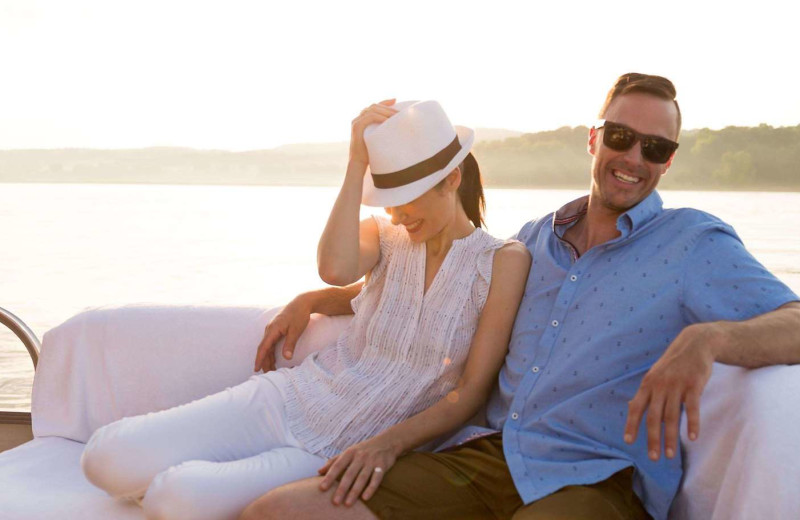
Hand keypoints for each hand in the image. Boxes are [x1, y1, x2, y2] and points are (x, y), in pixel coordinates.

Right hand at [253, 295, 312, 371]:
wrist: (302, 303)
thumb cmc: (299, 315)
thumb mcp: (296, 331)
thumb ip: (290, 344)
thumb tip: (286, 358)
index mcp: (272, 330)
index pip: (263, 347)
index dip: (259, 359)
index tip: (256, 369)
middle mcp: (269, 330)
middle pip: (264, 349)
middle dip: (264, 361)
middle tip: (267, 374)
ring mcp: (272, 329)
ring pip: (267, 346)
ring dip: (268, 358)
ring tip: (271, 369)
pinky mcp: (276, 329)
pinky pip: (271, 343)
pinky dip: (271, 352)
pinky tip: (274, 359)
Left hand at [318, 435, 399, 505]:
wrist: (387, 441)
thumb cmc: (364, 449)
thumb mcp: (349, 452)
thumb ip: (334, 461)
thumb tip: (319, 471)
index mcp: (350, 453)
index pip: (337, 465)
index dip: (329, 477)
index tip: (322, 488)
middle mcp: (360, 456)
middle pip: (349, 474)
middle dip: (342, 488)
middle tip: (335, 502)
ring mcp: (371, 461)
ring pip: (362, 478)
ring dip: (355, 491)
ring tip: (348, 503)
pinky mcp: (382, 466)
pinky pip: (376, 478)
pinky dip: (371, 488)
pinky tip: (365, 498)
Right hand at [349, 99, 396, 168]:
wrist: (358, 163)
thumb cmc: (370, 153)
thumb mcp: (379, 139)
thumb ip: (383, 131)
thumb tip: (397, 128)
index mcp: (363, 120)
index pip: (374, 106)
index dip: (385, 102)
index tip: (396, 100)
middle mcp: (358, 119)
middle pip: (374, 106)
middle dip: (388, 107)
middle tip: (400, 112)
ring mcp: (356, 122)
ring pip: (372, 110)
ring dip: (385, 111)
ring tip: (396, 116)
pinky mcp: (356, 126)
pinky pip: (369, 117)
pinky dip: (379, 117)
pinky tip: (387, 120)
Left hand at [623, 322, 721, 460]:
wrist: (694, 344)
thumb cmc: (673, 364)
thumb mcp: (654, 375)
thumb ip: (646, 393)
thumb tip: (630, 408)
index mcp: (648, 384)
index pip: (636, 408)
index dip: (631, 425)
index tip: (628, 441)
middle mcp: (659, 386)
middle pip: (654, 417)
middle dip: (652, 439)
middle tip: (653, 458)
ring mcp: (677, 385)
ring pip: (672, 416)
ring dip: (670, 438)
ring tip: (670, 455)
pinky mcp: (694, 385)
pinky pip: (692, 408)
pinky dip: (692, 423)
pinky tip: (691, 438)